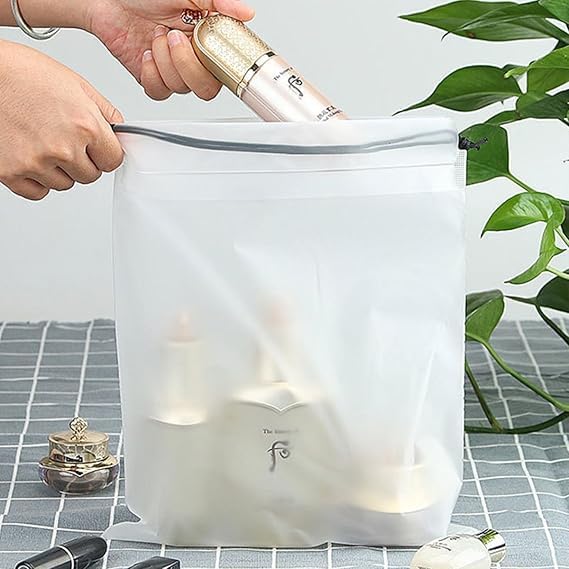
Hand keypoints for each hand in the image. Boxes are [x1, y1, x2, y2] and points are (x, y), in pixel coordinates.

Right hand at [0, 41, 123, 199]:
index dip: (106, 153)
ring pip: (65, 184)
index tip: (98, 147)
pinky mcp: (12, 173)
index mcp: (85, 126)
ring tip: (44, 141)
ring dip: (60, 170)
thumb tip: (119, 131)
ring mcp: (36, 164)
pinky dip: (38, 180)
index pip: (114, 161)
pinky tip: (31, 155)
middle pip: (91, 175)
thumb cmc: (22, 73)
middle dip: (84, 161)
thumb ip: (104, 111)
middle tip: (66, 139)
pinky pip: (39, 192)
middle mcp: (63, 149)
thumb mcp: (75, 84)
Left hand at [87, 0, 253, 99]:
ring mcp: (173, 69)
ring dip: (166, 62)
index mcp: (208, 39)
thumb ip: (218, 2)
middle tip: (174, 37)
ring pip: (181, 88)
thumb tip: (246, 13)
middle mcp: (193, 58)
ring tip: (157, 36)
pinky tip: (148, 53)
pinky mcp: (153, 77)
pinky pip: (159, 92)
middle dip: (188, 66)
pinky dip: (152, 74)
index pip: (226, 69)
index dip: (220, 66)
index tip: (207, 49)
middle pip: (207, 88)